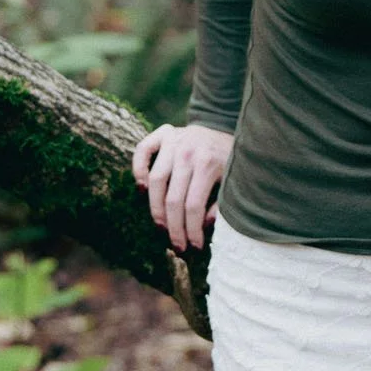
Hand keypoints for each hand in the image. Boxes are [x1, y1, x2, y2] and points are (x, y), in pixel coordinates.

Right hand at [132, 122, 233, 252]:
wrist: (223, 124)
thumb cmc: (227, 158)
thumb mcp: (232, 180)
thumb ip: (220, 203)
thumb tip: (204, 225)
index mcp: (208, 164)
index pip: (193, 206)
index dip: (192, 230)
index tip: (194, 246)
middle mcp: (188, 152)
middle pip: (173, 198)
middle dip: (174, 228)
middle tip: (177, 245)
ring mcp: (173, 141)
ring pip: (156, 180)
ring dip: (155, 208)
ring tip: (162, 226)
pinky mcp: (162, 133)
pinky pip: (142, 150)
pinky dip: (138, 168)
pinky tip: (142, 188)